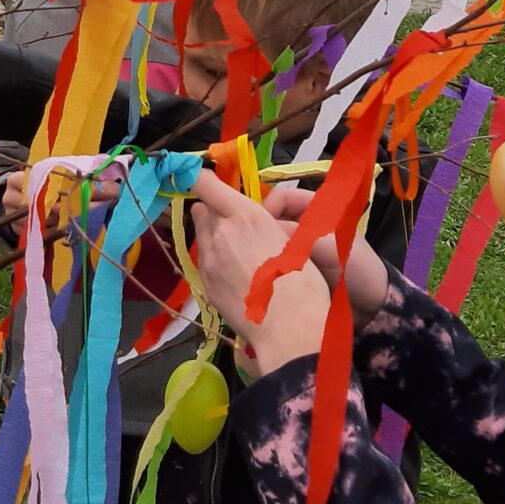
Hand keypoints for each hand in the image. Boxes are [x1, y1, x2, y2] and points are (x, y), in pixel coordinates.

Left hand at [189, 175, 330, 377]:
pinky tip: (236, 275)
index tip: (203, 177)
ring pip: (202, 236)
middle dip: (214, 210)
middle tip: (234, 221)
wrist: (289, 327)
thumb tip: (252, 218)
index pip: (206, 184)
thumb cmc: (302, 281)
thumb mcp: (292, 240)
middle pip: (202, 209)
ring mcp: (210, 260)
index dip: (202, 178)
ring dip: (213, 235)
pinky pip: (205, 262)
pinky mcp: (206, 283)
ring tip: (237, 251)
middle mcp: (221, 232)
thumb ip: (263, 224)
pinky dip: (215, 261)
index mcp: (246, 215)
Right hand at [264, 186, 390, 321]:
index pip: (282, 197)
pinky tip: (262, 278)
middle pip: (272, 218)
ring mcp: (299, 247)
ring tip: (255, 265)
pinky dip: (267, 266)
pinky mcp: (295, 268)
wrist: (372, 306)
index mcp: (317, 209)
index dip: (267, 208)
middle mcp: (304, 224)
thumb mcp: (329, 248)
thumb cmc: (357, 268)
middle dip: (261, 232)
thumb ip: (297, 236)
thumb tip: (260, 231)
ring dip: (263, 251)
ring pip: (271, 241)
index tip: (255, 228)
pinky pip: (275, 261)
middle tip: (251, 250)